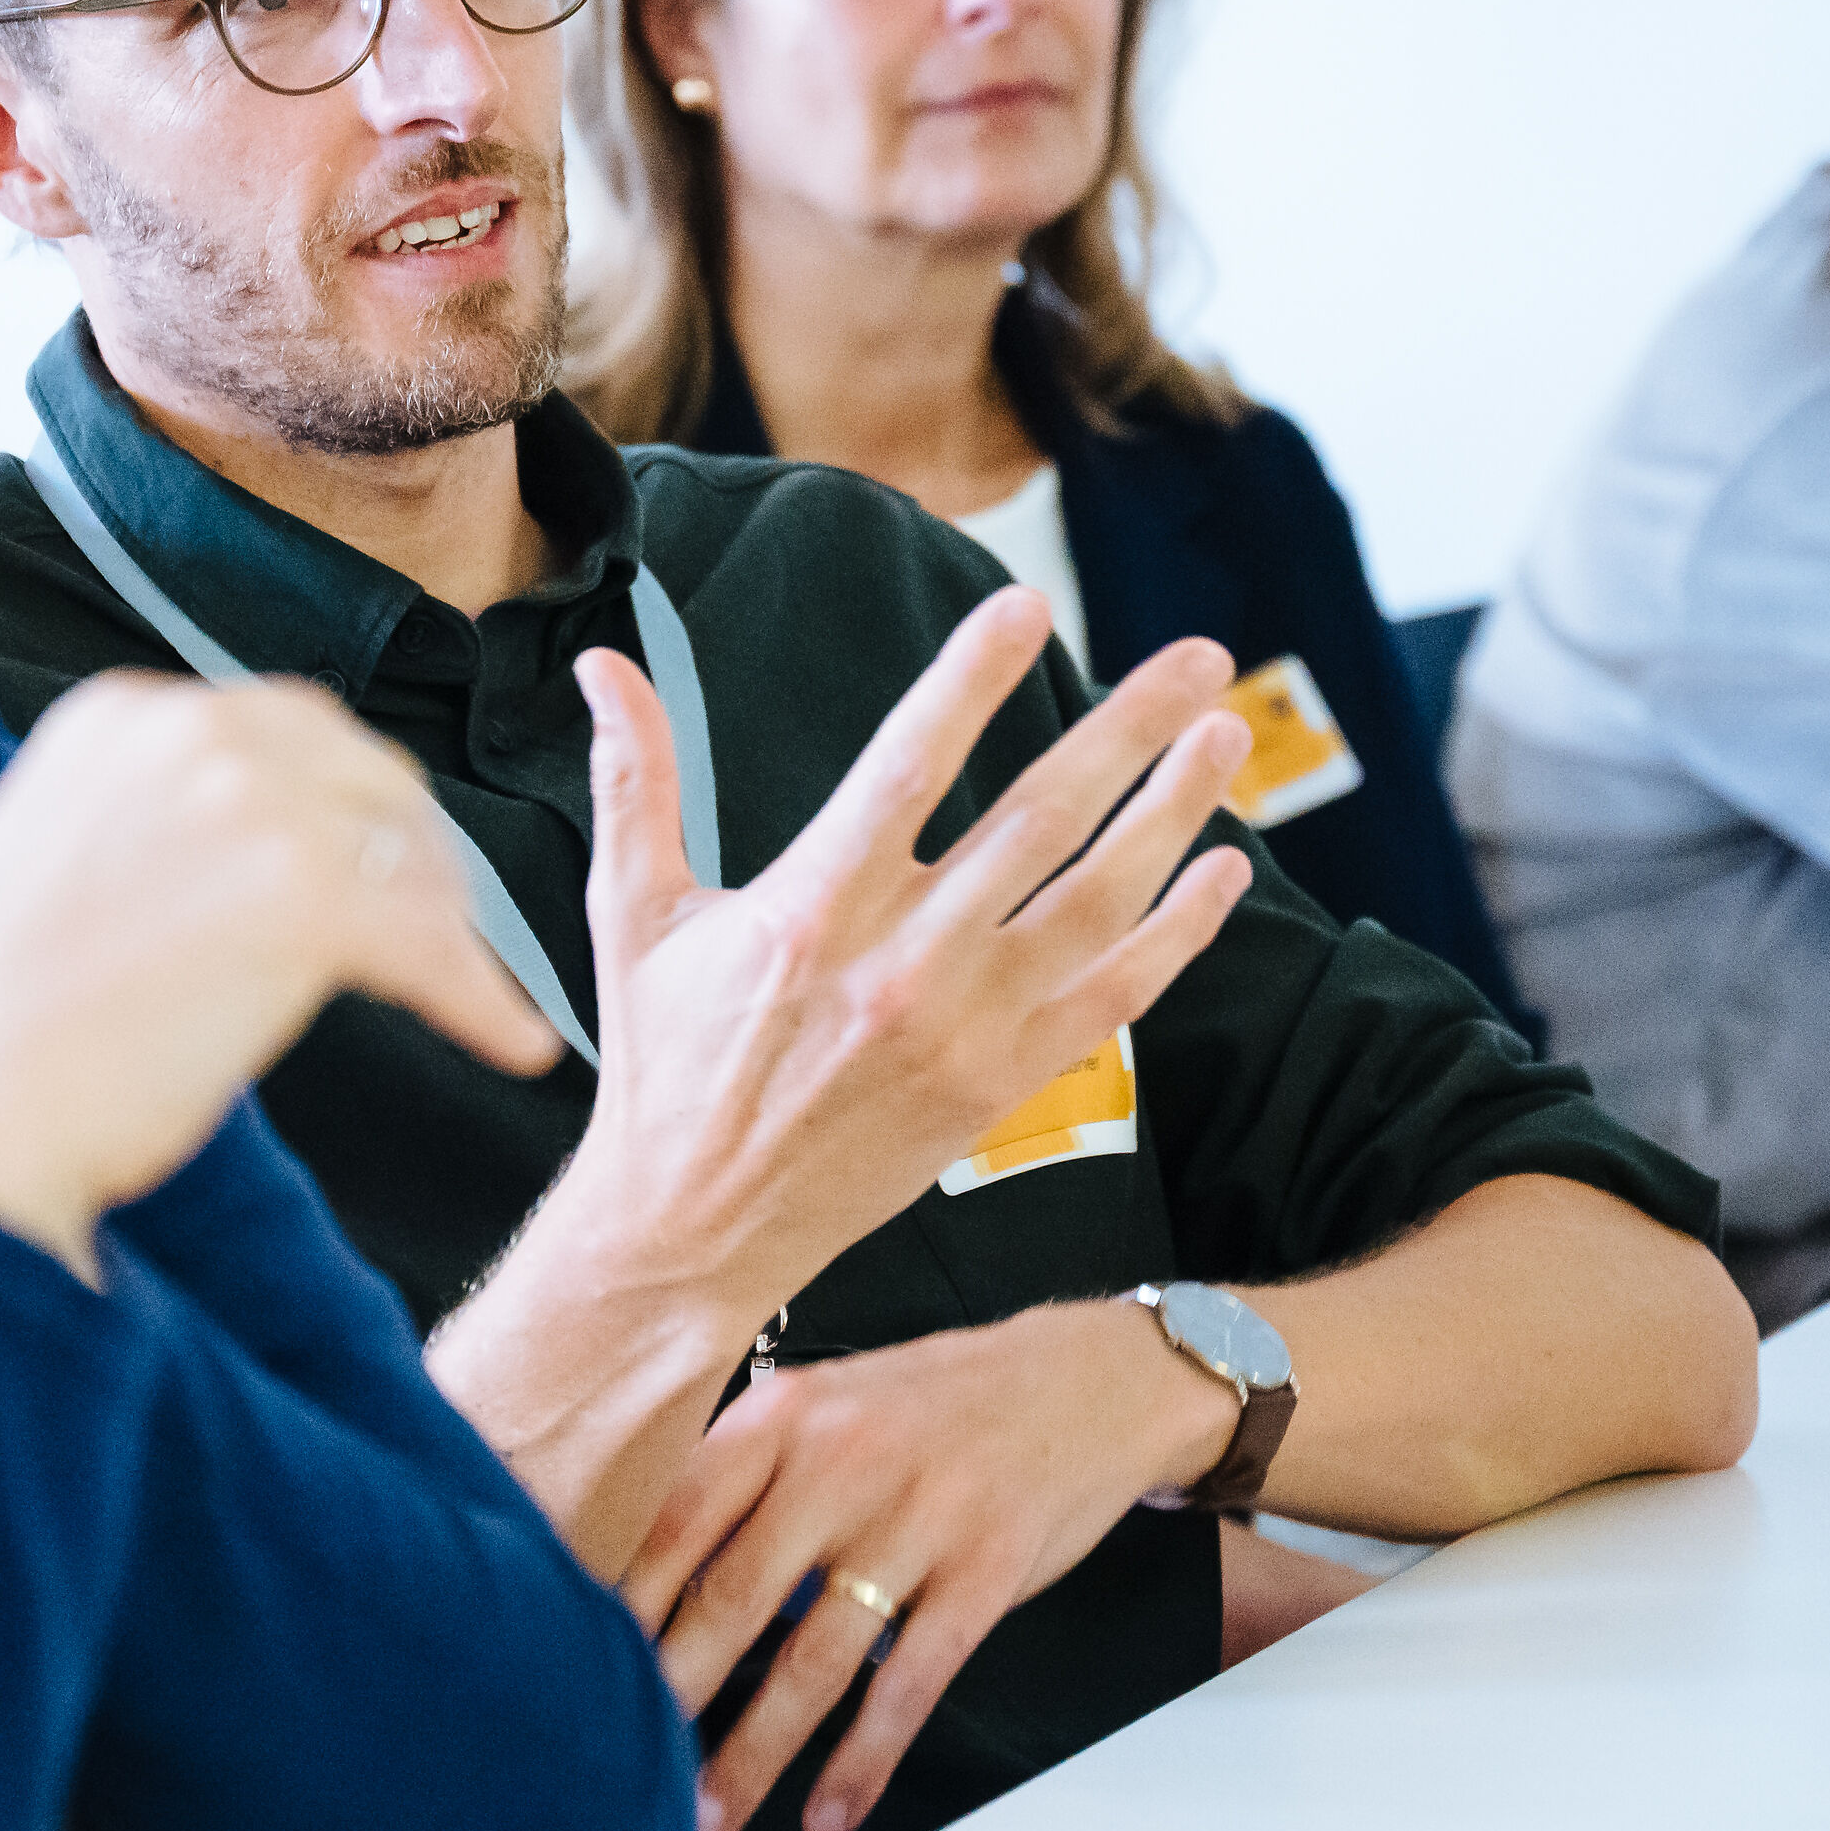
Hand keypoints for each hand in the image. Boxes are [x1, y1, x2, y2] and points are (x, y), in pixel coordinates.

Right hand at [0, 673, 558, 1272]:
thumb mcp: (55, 865)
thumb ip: (150, 826)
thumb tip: (249, 863)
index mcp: (120, 715)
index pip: (284, 733)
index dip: (346, 806)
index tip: (378, 863)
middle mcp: (190, 731)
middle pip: (365, 773)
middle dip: (413, 852)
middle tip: (440, 929)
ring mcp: (253, 806)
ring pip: (409, 856)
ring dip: (450, 928)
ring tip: (472, 994)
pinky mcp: (307, 896)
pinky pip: (433, 947)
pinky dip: (480, 1002)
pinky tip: (511, 1044)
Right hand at [544, 591, 1256, 1343]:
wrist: (695, 1227)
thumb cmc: (662, 1063)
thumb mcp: (630, 913)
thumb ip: (634, 780)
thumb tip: (603, 664)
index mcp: (808, 910)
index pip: (905, 765)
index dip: (971, 679)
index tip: (1027, 604)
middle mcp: (900, 965)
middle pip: (1040, 820)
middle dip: (1129, 730)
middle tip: (1195, 658)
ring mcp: (964, 1029)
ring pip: (1097, 900)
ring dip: (1173, 811)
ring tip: (1226, 734)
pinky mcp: (1001, 1084)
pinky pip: (1113, 996)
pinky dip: (1177, 932)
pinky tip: (1221, 867)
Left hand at [623, 1296, 1234, 1830]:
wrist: (1083, 1381)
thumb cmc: (936, 1405)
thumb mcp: (828, 1404)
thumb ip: (745, 1475)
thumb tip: (645, 1573)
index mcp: (783, 1416)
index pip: (676, 1518)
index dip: (622, 1606)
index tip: (574, 1674)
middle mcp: (841, 1462)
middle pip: (731, 1596)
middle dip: (672, 1697)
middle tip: (623, 1770)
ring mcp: (917, 1520)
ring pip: (816, 1658)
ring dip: (755, 1752)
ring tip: (709, 1818)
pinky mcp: (985, 1575)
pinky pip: (910, 1685)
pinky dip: (864, 1760)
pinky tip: (830, 1811)